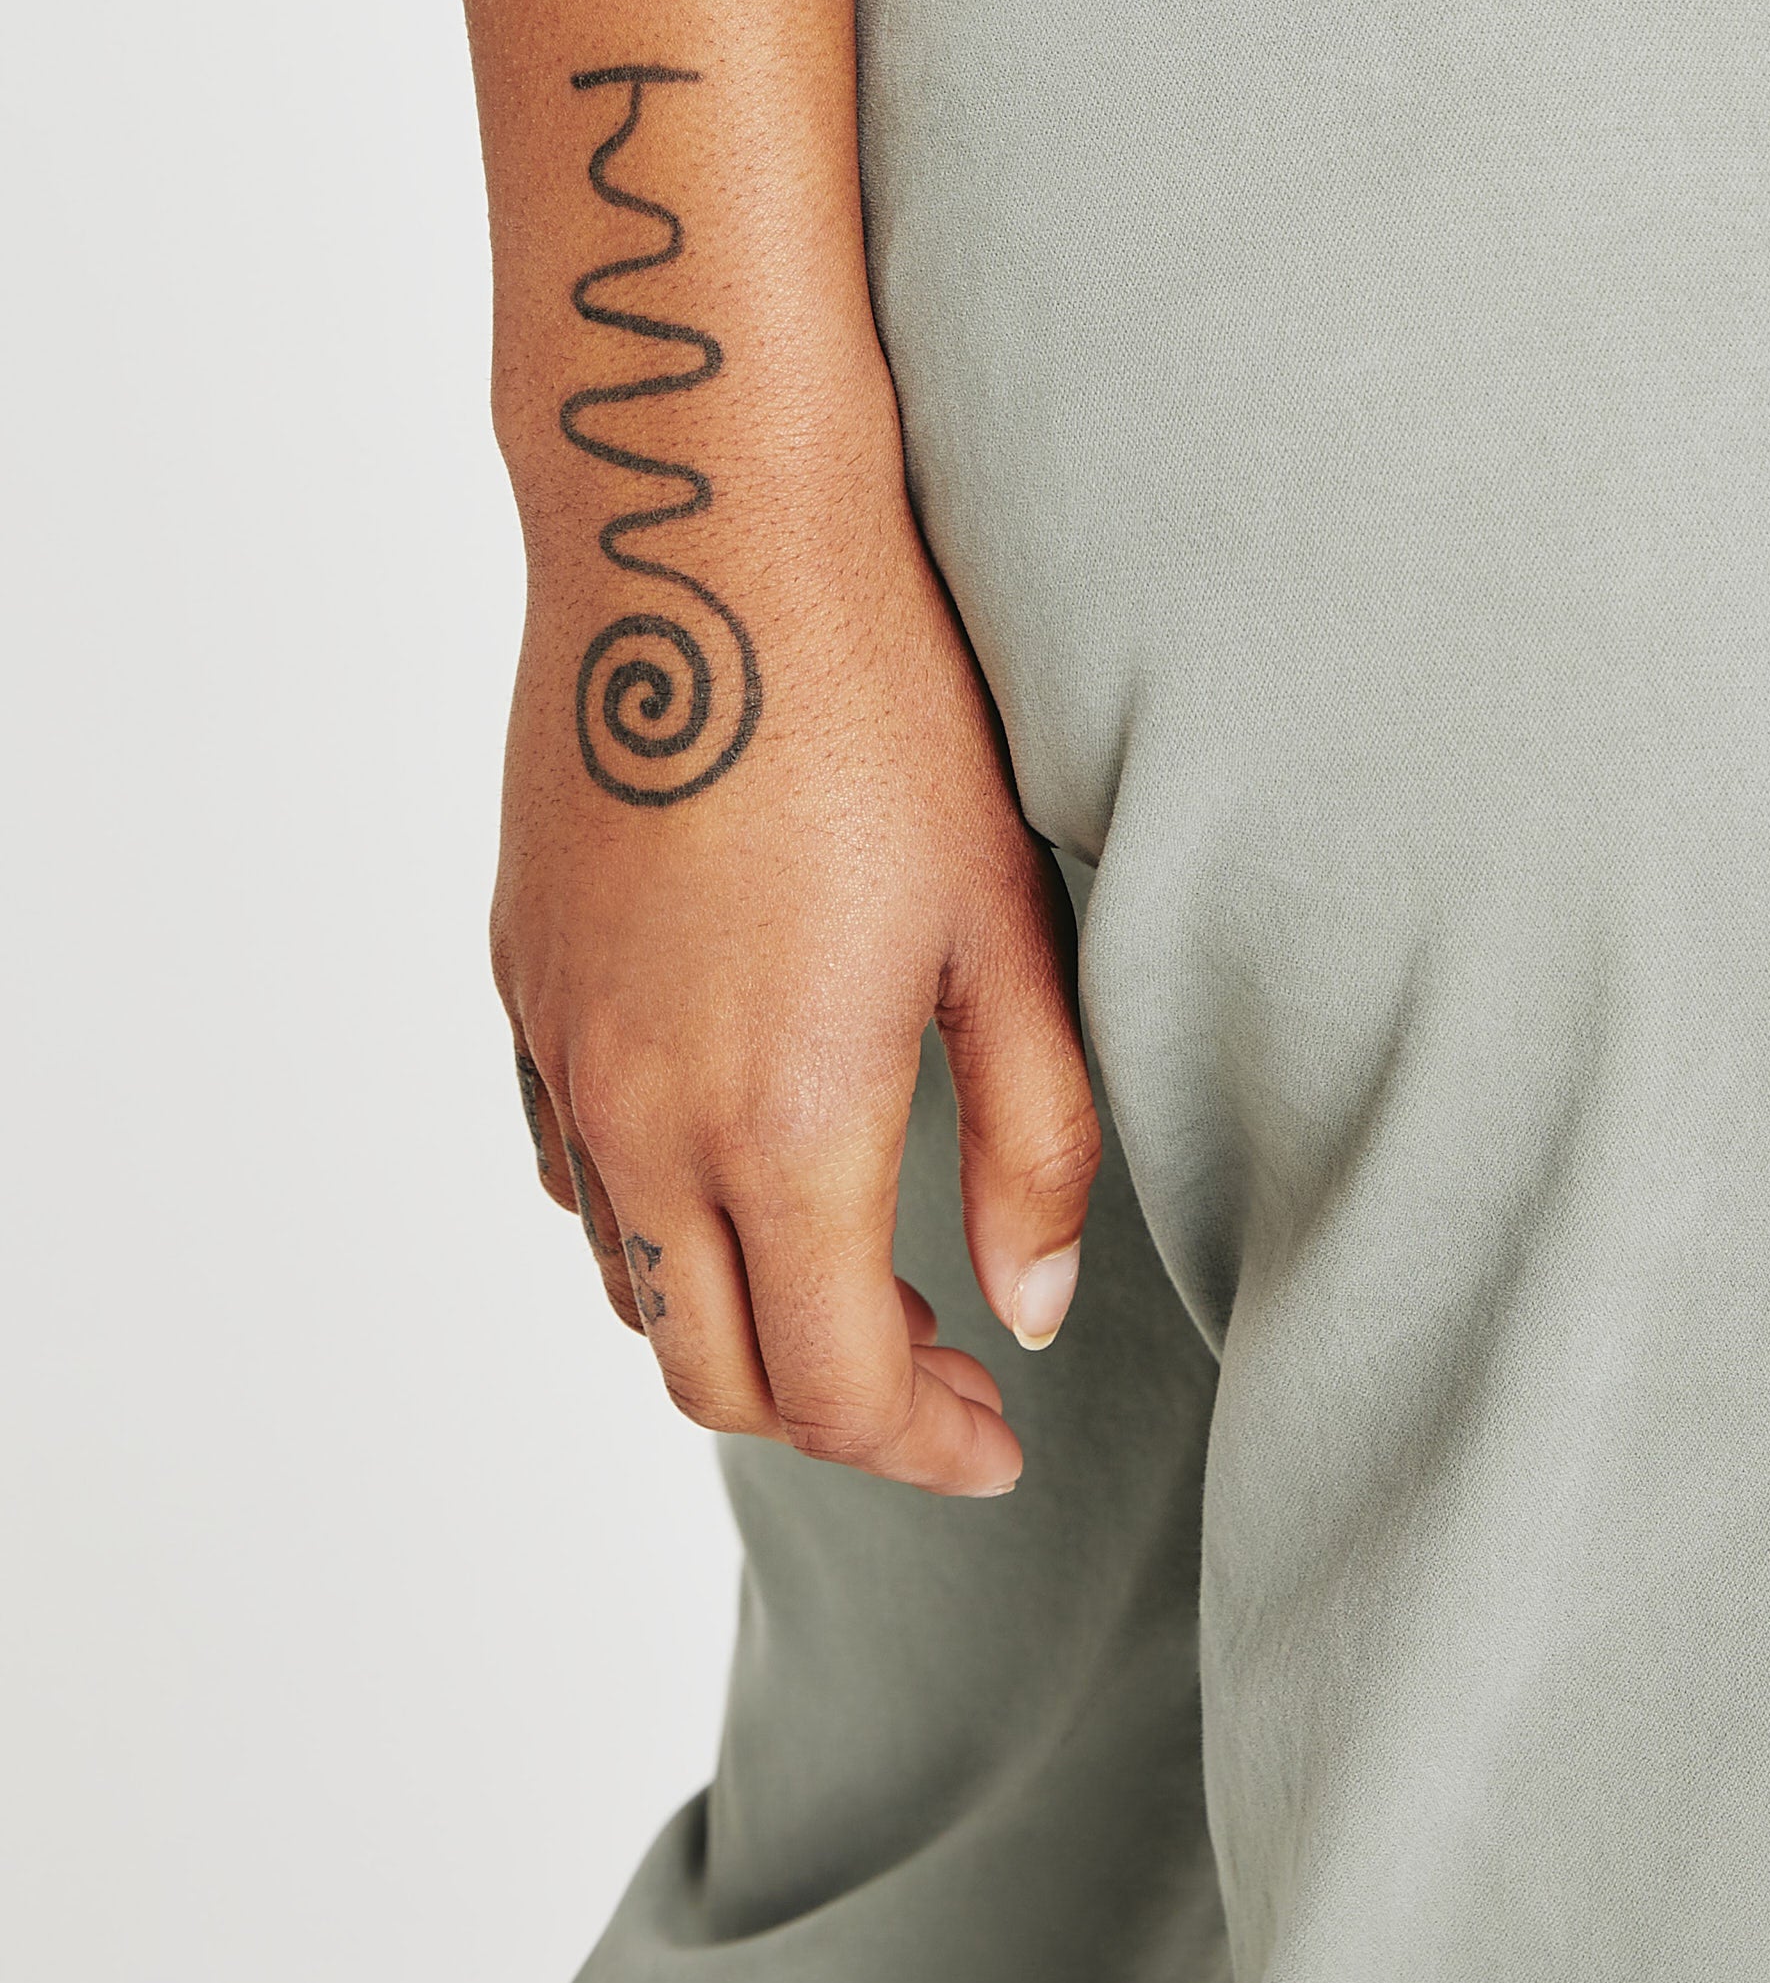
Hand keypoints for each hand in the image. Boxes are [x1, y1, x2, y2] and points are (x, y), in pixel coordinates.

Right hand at [493, 463, 1094, 1498]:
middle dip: (835, 1412)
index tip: (997, 1441)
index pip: (831, 1385)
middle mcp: (644, 1116)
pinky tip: (739, 1162)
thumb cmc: (888, 714)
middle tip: (946, 1379)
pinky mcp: (523, 979)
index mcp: (780, 1123)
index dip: (923, 1446)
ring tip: (861, 1280)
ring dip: (739, 1320)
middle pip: (713, 1370)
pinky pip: (571, 1166)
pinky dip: (655, 1223)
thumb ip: (1033, 1139)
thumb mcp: (1006, 931)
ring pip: (630, 1279)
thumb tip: (1034, 1310)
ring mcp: (565, 1051)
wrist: (703, 536)